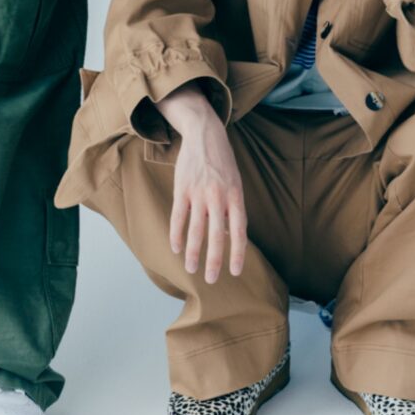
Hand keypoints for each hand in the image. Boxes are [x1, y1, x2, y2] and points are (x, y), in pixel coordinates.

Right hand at [162, 96, 245, 282]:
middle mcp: (218, 197)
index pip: (239, 231)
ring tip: (191, 269)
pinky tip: (175, 248)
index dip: (237, 252)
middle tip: (212, 279)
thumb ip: (232, 208)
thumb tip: (228, 234)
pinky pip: (178, 217)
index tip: (235, 271)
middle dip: (214, 260)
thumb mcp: (235, 183)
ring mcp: (199, 193)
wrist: (205, 134)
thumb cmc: (223, 162)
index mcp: (235, 196)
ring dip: (192, 252)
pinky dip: (176, 234)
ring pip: (195, 230)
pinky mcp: (182, 189)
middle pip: (216, 235)